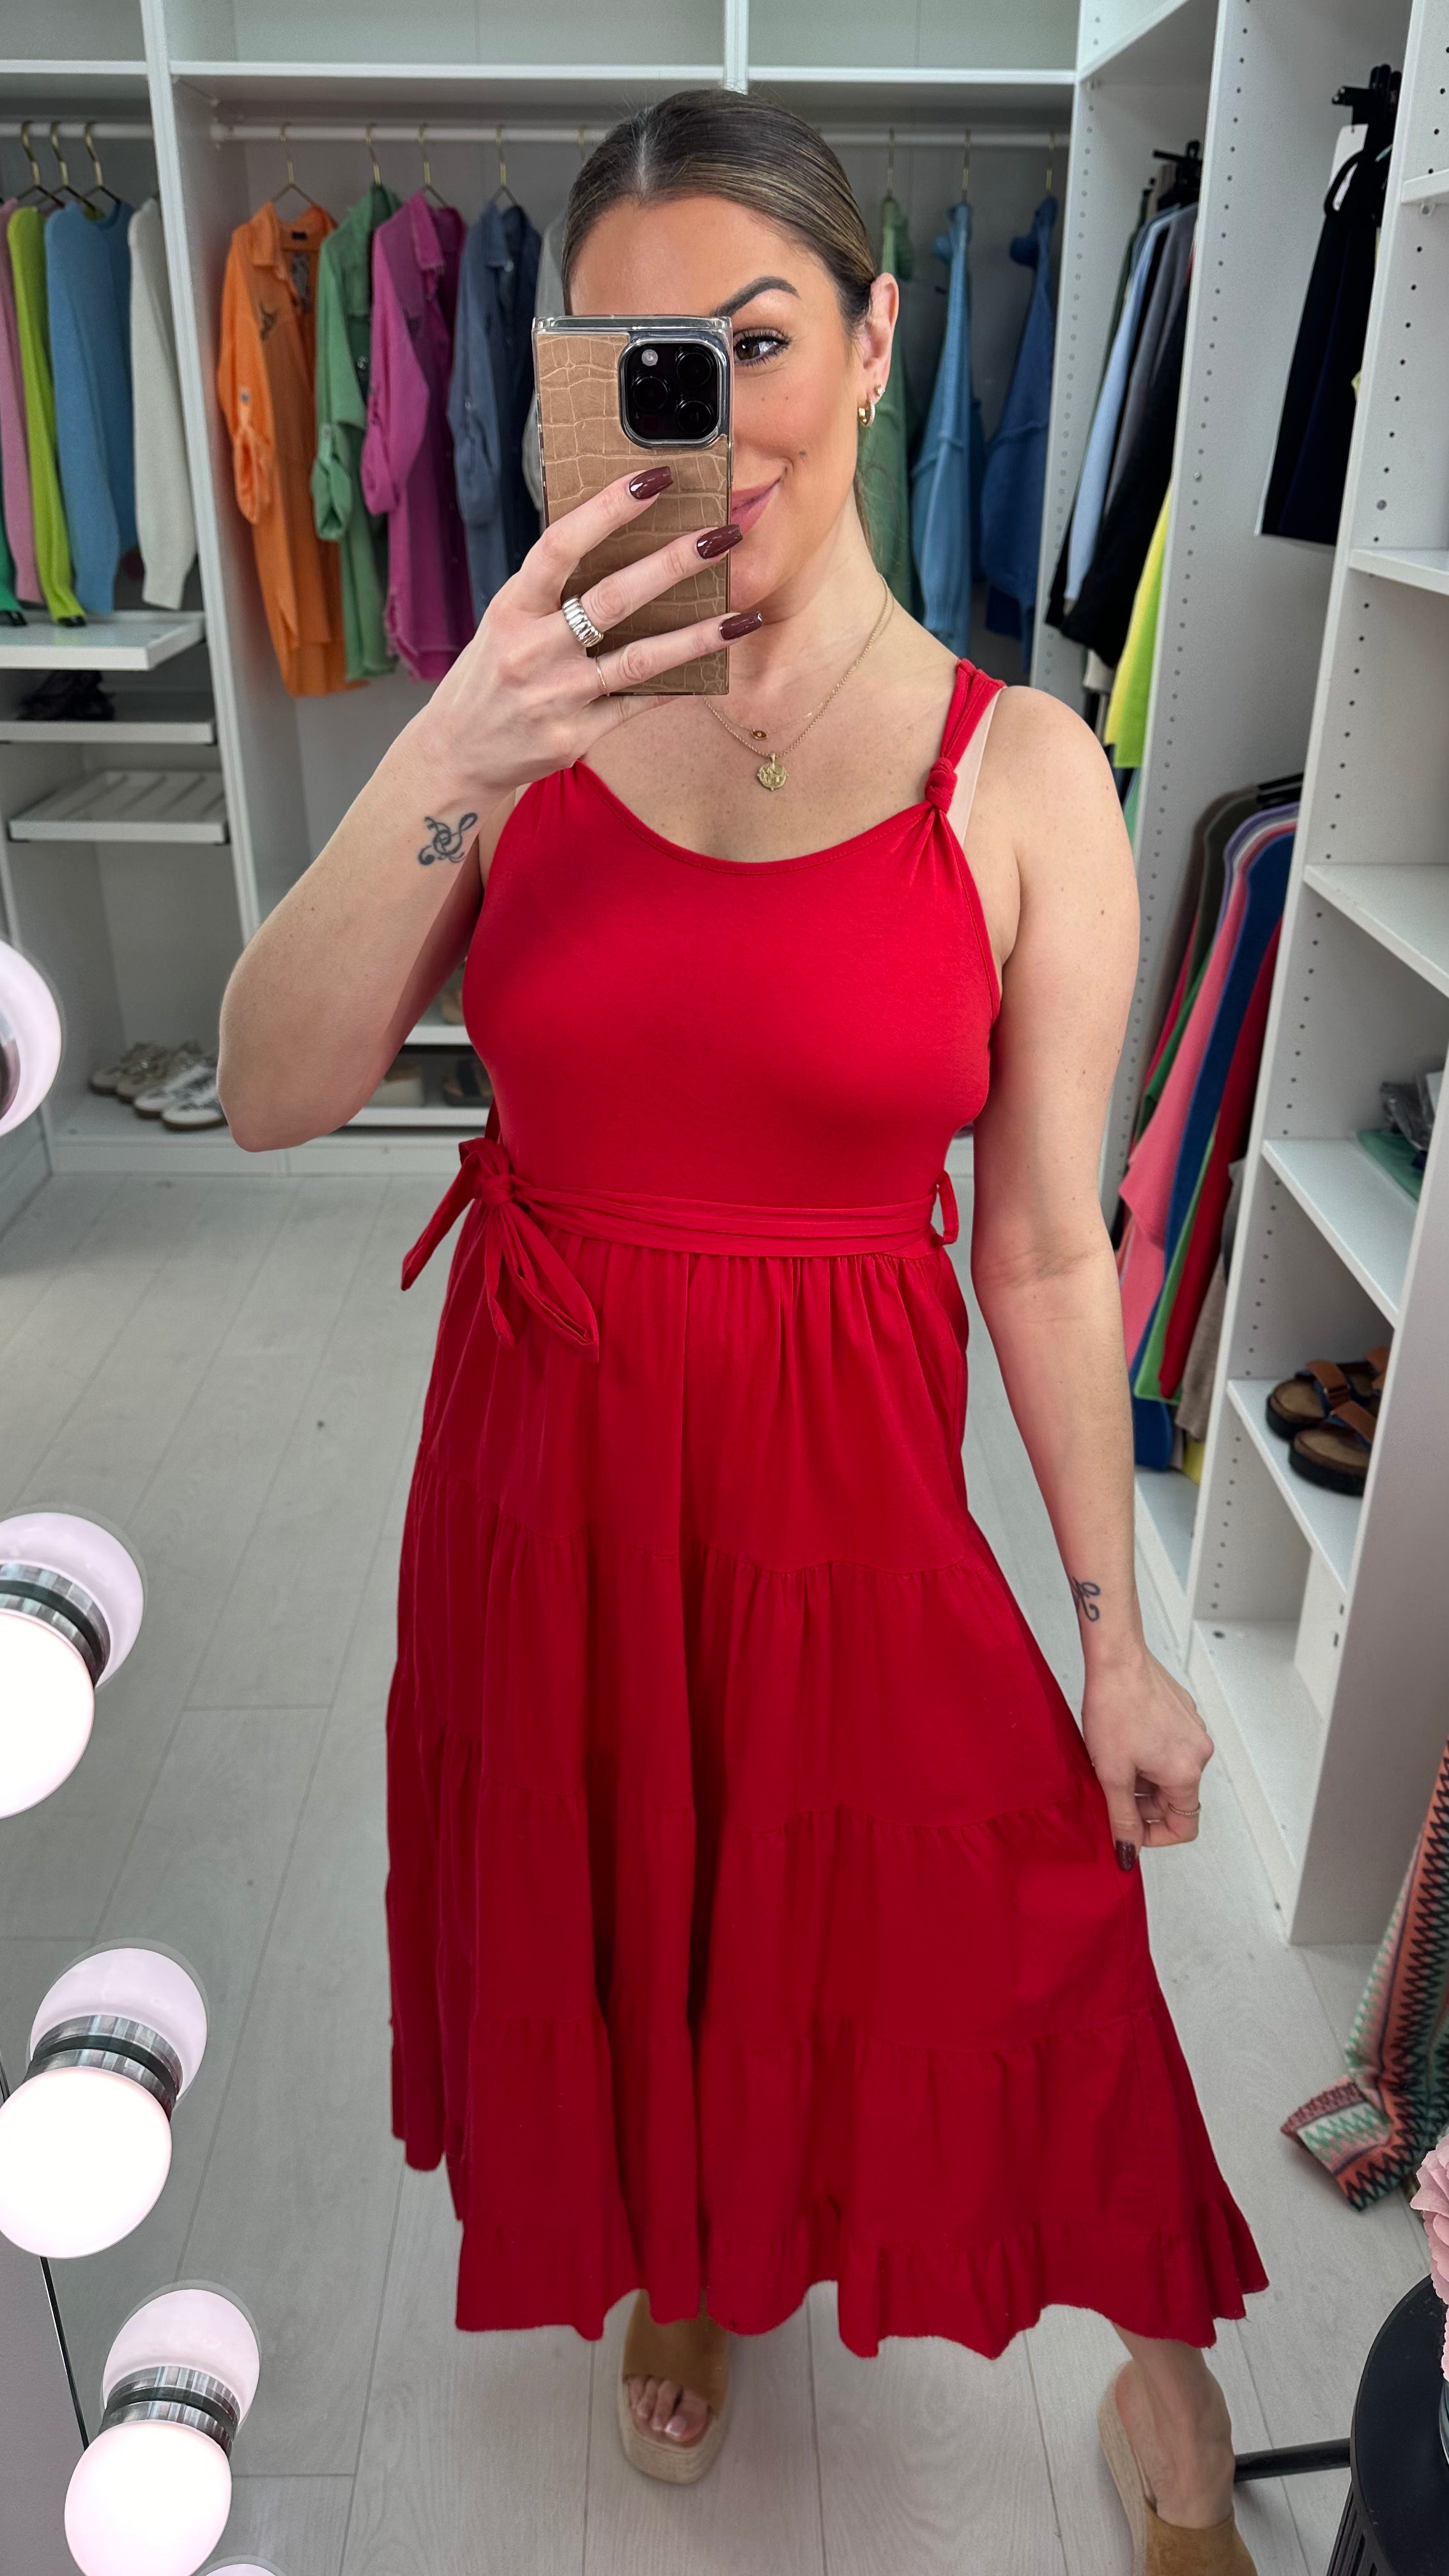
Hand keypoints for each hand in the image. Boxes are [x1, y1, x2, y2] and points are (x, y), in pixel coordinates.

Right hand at [413, 466, 755, 809]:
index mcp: (513, 608)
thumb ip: (552, 589)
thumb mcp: (506, 621)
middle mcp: (532, 650)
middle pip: (612, 599)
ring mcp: (556, 697)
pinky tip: (711, 671)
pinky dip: (676, 686)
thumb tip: (620, 542)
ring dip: (697, 638)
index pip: (561, 546)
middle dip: (672, 564)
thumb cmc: (491, 675)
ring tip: (743, 618)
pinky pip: (638, 705)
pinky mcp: (575, 736)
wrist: (458, 753)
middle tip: (721, 536)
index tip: (654, 480)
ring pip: (639, 660)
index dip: (608, 510)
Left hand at [1081, 1647, 1213, 1862]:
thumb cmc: (1114, 1707)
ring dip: (1145, 1778)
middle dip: (1144, 1804)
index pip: (1185, 1826)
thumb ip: (1122, 1818)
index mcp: (1186, 1773)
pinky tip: (1123, 1739)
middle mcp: (1198, 1752)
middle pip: (1176, 1799)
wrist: (1117, 1658)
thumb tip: (1128, 1851)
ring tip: (1114, 1760)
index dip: (1155, 1836)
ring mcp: (1193, 1731)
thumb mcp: (1111, 1774)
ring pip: (1171, 1773)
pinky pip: (1169, 1747)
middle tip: (1112, 1790)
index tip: (1130, 1831)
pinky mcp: (1183, 1713)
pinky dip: (1148, 1754)